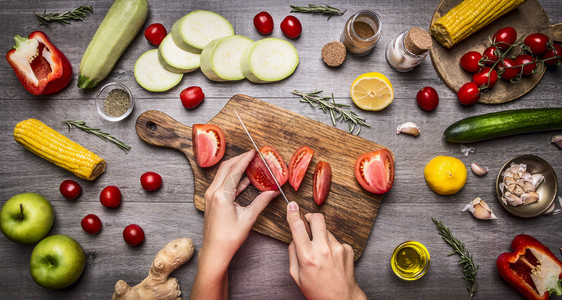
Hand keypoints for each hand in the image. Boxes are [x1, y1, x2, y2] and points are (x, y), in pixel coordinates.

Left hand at [191, 150, 278, 299]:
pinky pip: (222, 184)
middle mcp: (213, 193)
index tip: (253, 152)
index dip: (245, 160)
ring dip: (236, 168)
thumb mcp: (248, 218)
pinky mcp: (212, 201)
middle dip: (239, 159)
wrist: (215, 251)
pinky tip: (245, 179)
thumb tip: (273, 192)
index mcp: (221, 195)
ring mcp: (210, 196)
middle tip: (252, 155)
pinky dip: (233, 179)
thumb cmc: (229, 238)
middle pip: (226, 168)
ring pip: (223, 175)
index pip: (235, 171)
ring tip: (250, 164)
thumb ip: (261, 202)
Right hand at [286, 201, 365, 299]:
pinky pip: (336, 240)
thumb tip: (294, 238)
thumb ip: (293, 254)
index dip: (293, 213)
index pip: (298, 227)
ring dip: (321, 235)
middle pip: (317, 218)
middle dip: (310, 216)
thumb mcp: (296, 276)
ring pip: (326, 230)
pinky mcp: (348, 249)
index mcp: (307, 257)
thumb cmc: (318, 291)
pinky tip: (331, 258)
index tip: (291, 206)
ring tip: (321, 252)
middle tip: (307, 222)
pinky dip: (332, 245)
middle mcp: (323, 250)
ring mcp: (338, 248)